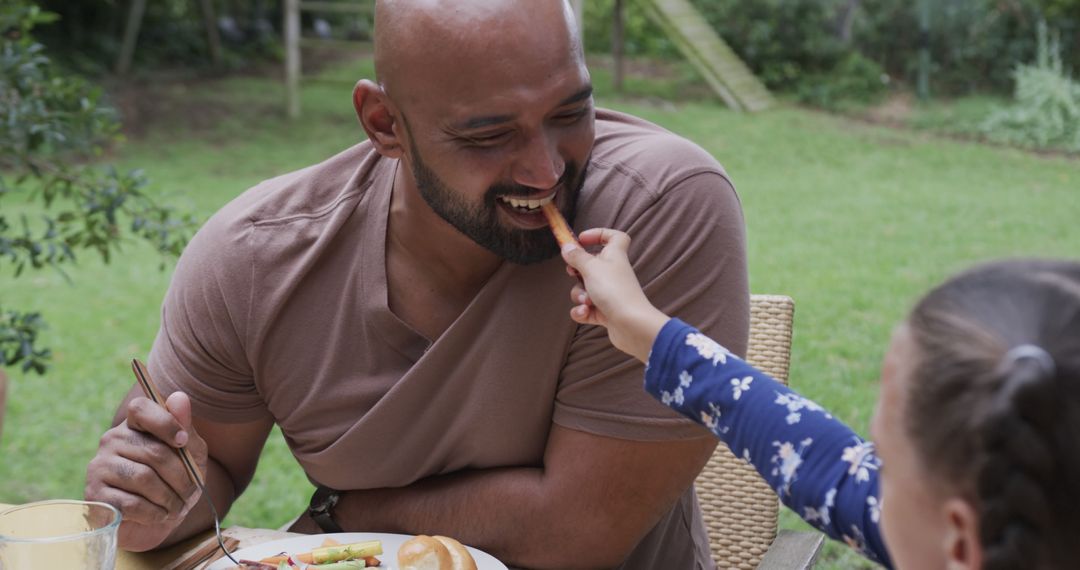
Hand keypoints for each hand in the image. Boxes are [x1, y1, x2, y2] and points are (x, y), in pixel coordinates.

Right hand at [85, 391, 207, 550]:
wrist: (153, 521)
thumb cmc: (174, 482)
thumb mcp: (191, 456)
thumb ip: (186, 428)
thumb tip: (179, 397)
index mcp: (135, 425)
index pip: (140, 408)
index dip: (165, 422)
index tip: (183, 442)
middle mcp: (112, 440)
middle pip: (154, 452)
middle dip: (182, 477)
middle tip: (191, 492)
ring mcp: (100, 466)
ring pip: (144, 478)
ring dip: (169, 497)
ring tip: (177, 507)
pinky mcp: (94, 494)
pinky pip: (131, 503)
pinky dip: (154, 513)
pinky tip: (160, 515)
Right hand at [560, 228, 669, 361]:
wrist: (631, 324)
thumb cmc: (614, 290)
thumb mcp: (591, 268)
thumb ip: (576, 257)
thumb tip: (567, 247)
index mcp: (615, 256)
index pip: (614, 237)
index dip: (599, 234)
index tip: (582, 239)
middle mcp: (613, 273)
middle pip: (591, 265)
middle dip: (577, 271)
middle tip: (573, 272)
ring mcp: (609, 293)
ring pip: (585, 289)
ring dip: (580, 295)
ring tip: (588, 301)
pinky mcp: (605, 312)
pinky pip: (586, 308)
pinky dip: (582, 311)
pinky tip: (585, 313)